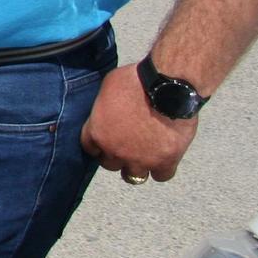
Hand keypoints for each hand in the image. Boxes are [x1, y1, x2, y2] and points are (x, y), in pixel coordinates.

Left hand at [80, 65, 197, 183]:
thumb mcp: (107, 88)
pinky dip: (162, 169)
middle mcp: (115, 151)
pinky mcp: (165, 162)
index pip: (90, 148)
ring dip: (137, 167)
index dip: (99, 144)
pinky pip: (161, 176)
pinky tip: (164, 159)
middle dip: (117, 156)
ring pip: (133, 176)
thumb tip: (108, 109)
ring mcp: (140, 159)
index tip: (106, 139)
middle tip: (127, 145)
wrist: (167, 87)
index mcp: (97, 133)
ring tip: (144, 156)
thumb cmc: (135, 81)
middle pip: (110, 164)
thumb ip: (104, 107)